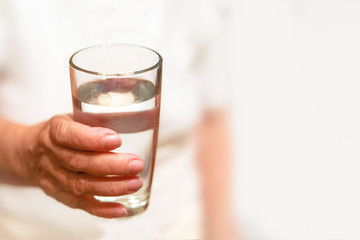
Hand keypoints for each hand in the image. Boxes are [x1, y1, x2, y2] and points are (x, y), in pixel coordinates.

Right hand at [16, 115, 143, 217]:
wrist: (28, 153)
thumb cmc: (63, 132)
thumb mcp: (74, 117)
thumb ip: (98, 118)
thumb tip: (138, 115)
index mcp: (54, 131)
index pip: (69, 135)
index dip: (91, 139)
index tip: (116, 140)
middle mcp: (51, 155)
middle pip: (80, 163)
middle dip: (111, 166)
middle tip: (136, 164)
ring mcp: (53, 178)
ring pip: (81, 186)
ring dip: (111, 187)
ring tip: (135, 183)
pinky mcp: (60, 195)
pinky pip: (80, 204)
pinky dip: (102, 209)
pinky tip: (122, 209)